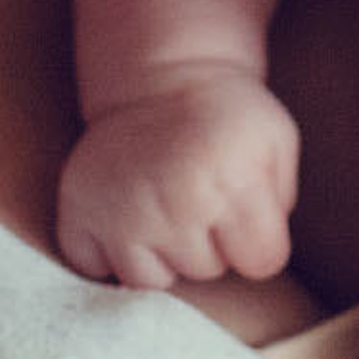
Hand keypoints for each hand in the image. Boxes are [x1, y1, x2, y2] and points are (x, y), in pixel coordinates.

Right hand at [55, 71, 300, 288]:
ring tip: (164, 207)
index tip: (244, 210)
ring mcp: (121, 211)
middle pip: (208, 272)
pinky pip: (95, 269)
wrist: (159, 77)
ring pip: (152, 281)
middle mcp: (176, 201)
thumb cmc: (226, 117)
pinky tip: (125, 215)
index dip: (258, 239)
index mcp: (234, 178)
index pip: (263, 262)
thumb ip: (281, 204)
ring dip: (161, 254)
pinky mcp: (78, 211)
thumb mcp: (276, 141)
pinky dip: (108, 251)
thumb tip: (260, 257)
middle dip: (211, 242)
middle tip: (199, 194)